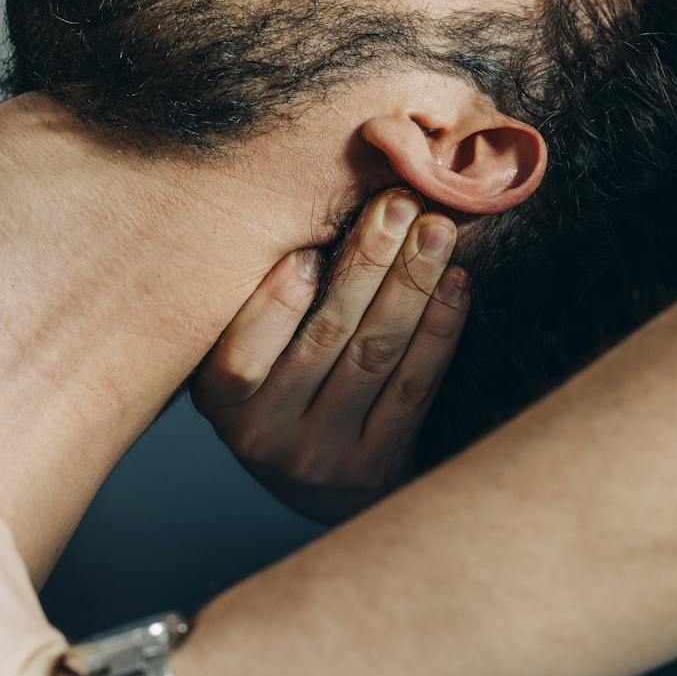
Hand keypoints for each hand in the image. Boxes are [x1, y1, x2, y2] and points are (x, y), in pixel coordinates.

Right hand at [192, 188, 467, 521]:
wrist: (316, 480)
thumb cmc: (279, 385)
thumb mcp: (246, 350)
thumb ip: (264, 294)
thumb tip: (311, 195)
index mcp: (220, 399)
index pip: (242, 353)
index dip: (276, 302)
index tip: (307, 247)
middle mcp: (264, 435)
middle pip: (324, 338)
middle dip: (367, 262)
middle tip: (399, 203)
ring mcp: (323, 456)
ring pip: (375, 356)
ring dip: (411, 284)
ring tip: (436, 230)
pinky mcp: (377, 466)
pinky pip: (414, 387)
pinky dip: (439, 329)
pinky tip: (456, 283)